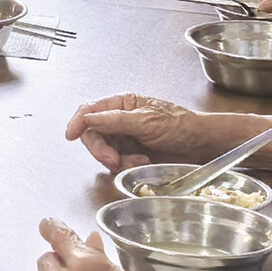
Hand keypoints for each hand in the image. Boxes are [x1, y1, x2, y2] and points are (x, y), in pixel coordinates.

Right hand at [66, 91, 247, 170]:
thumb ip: (114, 119)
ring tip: (136, 161)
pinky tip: (141, 162)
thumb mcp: (146, 121)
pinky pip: (116, 163)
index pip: (90, 111)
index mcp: (121, 104)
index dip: (78, 122)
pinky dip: (125, 166)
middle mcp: (119, 120)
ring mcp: (125, 138)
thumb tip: (88, 117)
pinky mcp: (131, 154)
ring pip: (103, 151)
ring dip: (116, 160)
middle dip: (101, 149)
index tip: (71, 135)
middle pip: (93, 135)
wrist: (201, 145)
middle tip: (112, 160)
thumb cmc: (180, 126)